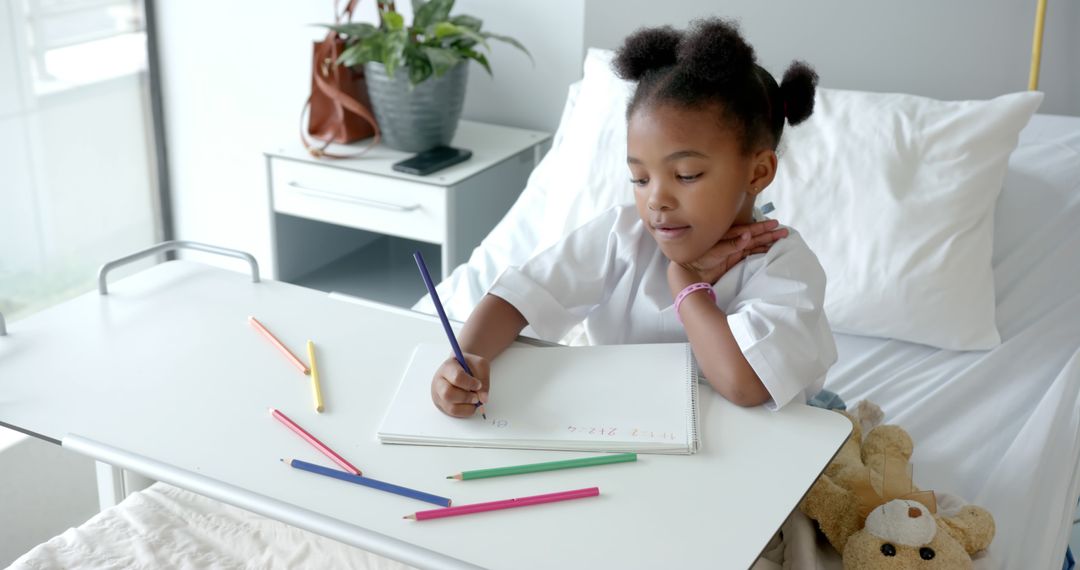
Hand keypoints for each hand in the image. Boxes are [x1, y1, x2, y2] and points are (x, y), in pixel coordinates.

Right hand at [431, 353, 489, 417]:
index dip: (470, 383)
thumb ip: (483, 380)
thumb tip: (483, 399)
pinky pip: (454, 413)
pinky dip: (466, 411)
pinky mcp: (442, 405)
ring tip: (474, 400)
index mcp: (448, 367)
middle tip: (476, 397)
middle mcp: (439, 381)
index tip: (478, 385)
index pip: (457, 377)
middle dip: (466, 397)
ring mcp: (439, 395)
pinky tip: (470, 404)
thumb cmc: (469, 366)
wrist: (461, 368)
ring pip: (451, 407)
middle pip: (448, 394)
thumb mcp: (480, 365)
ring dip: (467, 406)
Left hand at [668, 219, 788, 291]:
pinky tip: (768, 251)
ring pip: (754, 245)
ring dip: (767, 242)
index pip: (750, 230)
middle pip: (755, 236)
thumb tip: (748, 235)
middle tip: (784, 231)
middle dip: (769, 234)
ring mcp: (734, 250)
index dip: (763, 228)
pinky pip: (750, 255)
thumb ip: (732, 244)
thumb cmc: (699, 257)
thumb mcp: (716, 250)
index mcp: (728, 235)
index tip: (775, 224)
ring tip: (780, 239)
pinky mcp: (734, 260)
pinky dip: (760, 252)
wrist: (690, 272)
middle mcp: (733, 241)